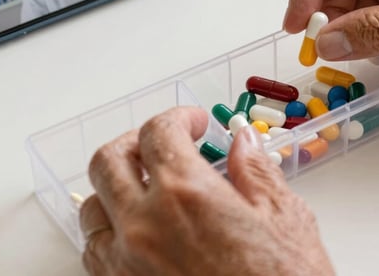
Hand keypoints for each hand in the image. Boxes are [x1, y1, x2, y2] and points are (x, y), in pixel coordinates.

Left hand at [80, 106, 334, 275]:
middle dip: (133, 143)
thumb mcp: (286, 221)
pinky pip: (95, 256)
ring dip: (115, 190)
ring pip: (92, 210)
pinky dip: (110, 234)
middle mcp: (144, 226)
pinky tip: (138, 234)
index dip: (177, 117)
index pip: (158, 133)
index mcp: (187, 195)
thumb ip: (256, 172)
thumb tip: (243, 144)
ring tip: (145, 189)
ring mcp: (126, 266)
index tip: (193, 123)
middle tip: (161, 145)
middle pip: (108, 162)